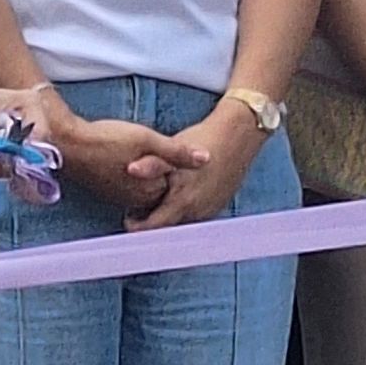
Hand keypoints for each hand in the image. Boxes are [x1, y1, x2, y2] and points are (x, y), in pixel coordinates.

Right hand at [50, 107, 176, 215]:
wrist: (67, 144)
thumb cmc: (107, 138)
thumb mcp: (146, 138)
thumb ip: (177, 152)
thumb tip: (207, 159)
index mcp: (151, 189)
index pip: (177, 185)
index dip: (182, 171)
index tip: (184, 160)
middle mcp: (137, 200)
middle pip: (162, 191)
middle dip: (168, 179)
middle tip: (171, 162)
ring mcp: (120, 198)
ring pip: (146, 192)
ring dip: (151, 181)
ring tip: (148, 159)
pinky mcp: (107, 193)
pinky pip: (130, 192)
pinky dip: (135, 182)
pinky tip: (131, 165)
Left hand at [129, 96, 264, 233]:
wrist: (237, 135)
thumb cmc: (202, 140)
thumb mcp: (172, 150)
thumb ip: (151, 164)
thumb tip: (130, 169)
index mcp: (183, 201)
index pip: (154, 228)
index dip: (137, 226)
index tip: (128, 219)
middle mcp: (197, 212)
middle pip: (167, 228)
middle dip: (151, 222)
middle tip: (137, 211)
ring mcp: (209, 210)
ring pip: (181, 223)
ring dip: (167, 217)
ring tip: (153, 202)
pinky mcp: (217, 206)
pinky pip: (194, 216)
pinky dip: (182, 211)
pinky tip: (176, 196)